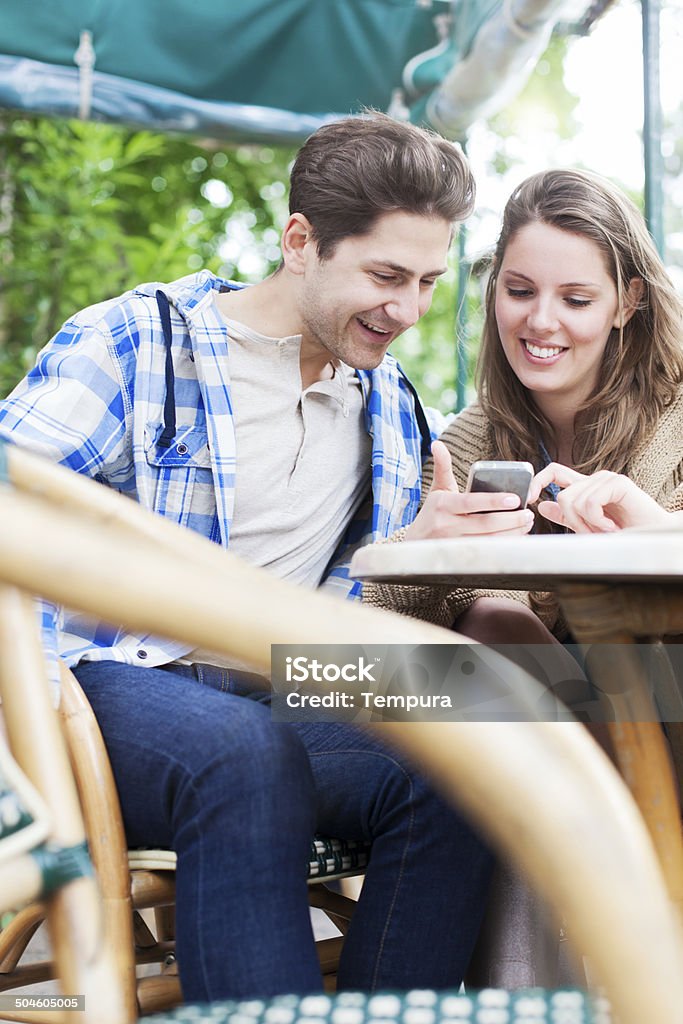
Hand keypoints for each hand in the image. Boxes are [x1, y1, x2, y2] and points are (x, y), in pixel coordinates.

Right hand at [405, 441, 534, 540]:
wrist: (415, 543)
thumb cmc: (432, 513)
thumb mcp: (436, 489)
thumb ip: (442, 467)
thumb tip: (437, 444)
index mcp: (443, 505)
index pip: (471, 502)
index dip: (493, 501)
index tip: (515, 498)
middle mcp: (447, 525)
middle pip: (485, 524)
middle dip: (511, 520)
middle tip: (528, 513)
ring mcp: (454, 543)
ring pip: (489, 540)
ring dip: (512, 533)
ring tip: (527, 522)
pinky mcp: (460, 556)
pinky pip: (487, 551)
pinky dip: (505, 544)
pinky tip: (517, 536)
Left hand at [529, 463, 670, 532]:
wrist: (652, 537)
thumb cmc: (623, 534)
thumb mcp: (588, 526)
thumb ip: (566, 515)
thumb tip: (542, 505)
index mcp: (585, 487)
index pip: (553, 472)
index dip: (537, 481)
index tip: (531, 499)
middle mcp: (594, 480)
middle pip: (562, 495)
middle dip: (571, 521)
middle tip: (590, 533)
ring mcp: (606, 479)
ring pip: (574, 501)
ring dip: (587, 525)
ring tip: (605, 530)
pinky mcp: (619, 484)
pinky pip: (591, 503)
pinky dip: (598, 521)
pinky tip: (612, 526)